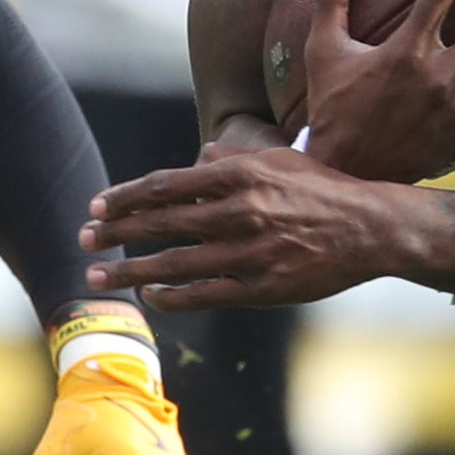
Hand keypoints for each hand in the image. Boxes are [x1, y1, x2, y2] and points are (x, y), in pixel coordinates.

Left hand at [85, 148, 454, 311]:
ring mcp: (250, 252)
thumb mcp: (278, 159)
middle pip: (160, 224)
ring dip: (130, 270)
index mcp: (240, 176)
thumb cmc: (322, 190)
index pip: (165, 186)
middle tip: (83, 238)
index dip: (124, 198)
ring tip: (98, 274)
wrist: (372, 229)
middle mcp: (240, 212)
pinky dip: (172, 296)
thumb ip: (232, 158)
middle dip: (115, 232)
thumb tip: (195, 160)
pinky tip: (149, 296)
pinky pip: (205, 294)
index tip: (96, 206)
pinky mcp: (262, 286)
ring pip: (174, 264)